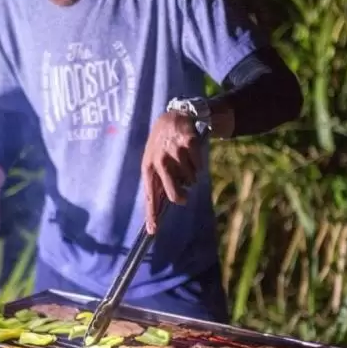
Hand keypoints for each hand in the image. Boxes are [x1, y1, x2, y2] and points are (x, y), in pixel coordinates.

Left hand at [141, 110, 202, 233]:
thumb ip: (157, 181)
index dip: (152, 214)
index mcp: (148, 167)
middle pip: (173, 194)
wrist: (174, 116)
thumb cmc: (163, 144)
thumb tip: (161, 206)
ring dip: (191, 174)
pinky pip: (198, 166)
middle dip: (181, 197)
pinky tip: (191, 154)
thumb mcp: (153, 160)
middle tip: (184, 195)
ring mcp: (174, 152)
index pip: (149, 196)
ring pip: (190, 180)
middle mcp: (159, 161)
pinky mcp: (188, 144)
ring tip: (184, 161)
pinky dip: (198, 163)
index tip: (153, 231)